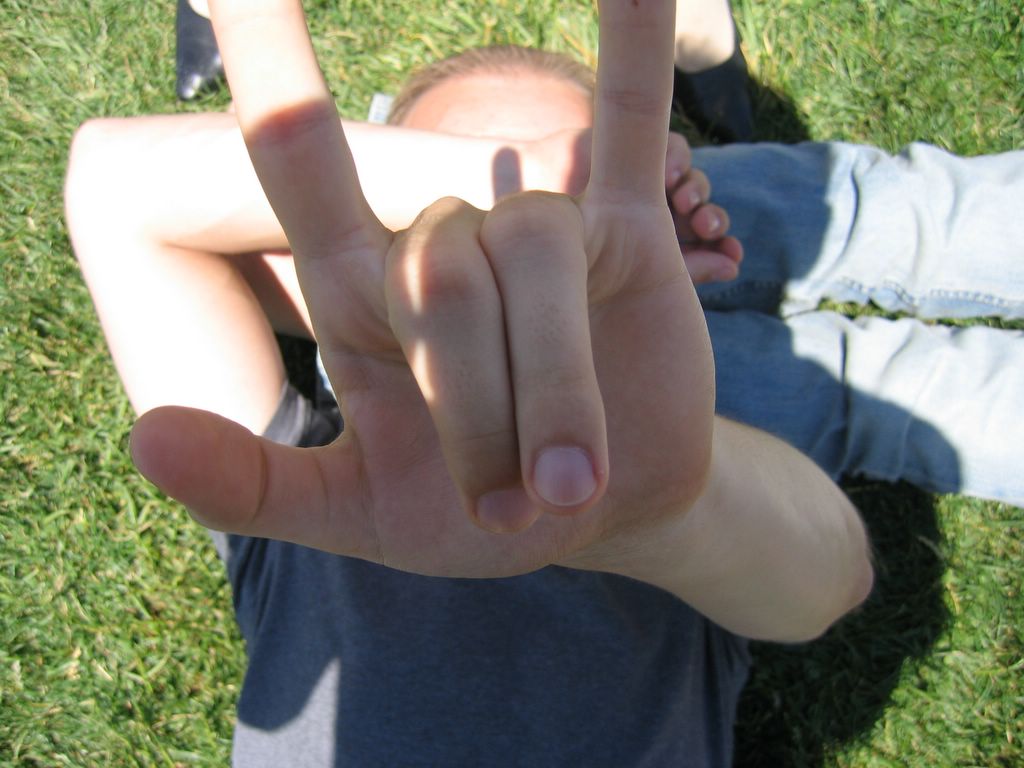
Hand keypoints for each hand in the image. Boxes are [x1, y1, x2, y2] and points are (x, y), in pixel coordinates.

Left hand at [130, 0, 714, 578]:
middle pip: (438, 272)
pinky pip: (625, 124)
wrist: (590, 518)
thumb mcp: (359, 515)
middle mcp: (440, 241)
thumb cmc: (473, 516)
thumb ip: (255, 483)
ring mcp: (532, 226)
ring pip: (533, 248)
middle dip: (474, 409)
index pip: (298, 163)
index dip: (271, 65)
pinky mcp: (620, 228)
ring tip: (575, 486)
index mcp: (359, 294)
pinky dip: (631, 51)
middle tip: (513, 512)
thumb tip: (143, 436)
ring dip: (555, 389)